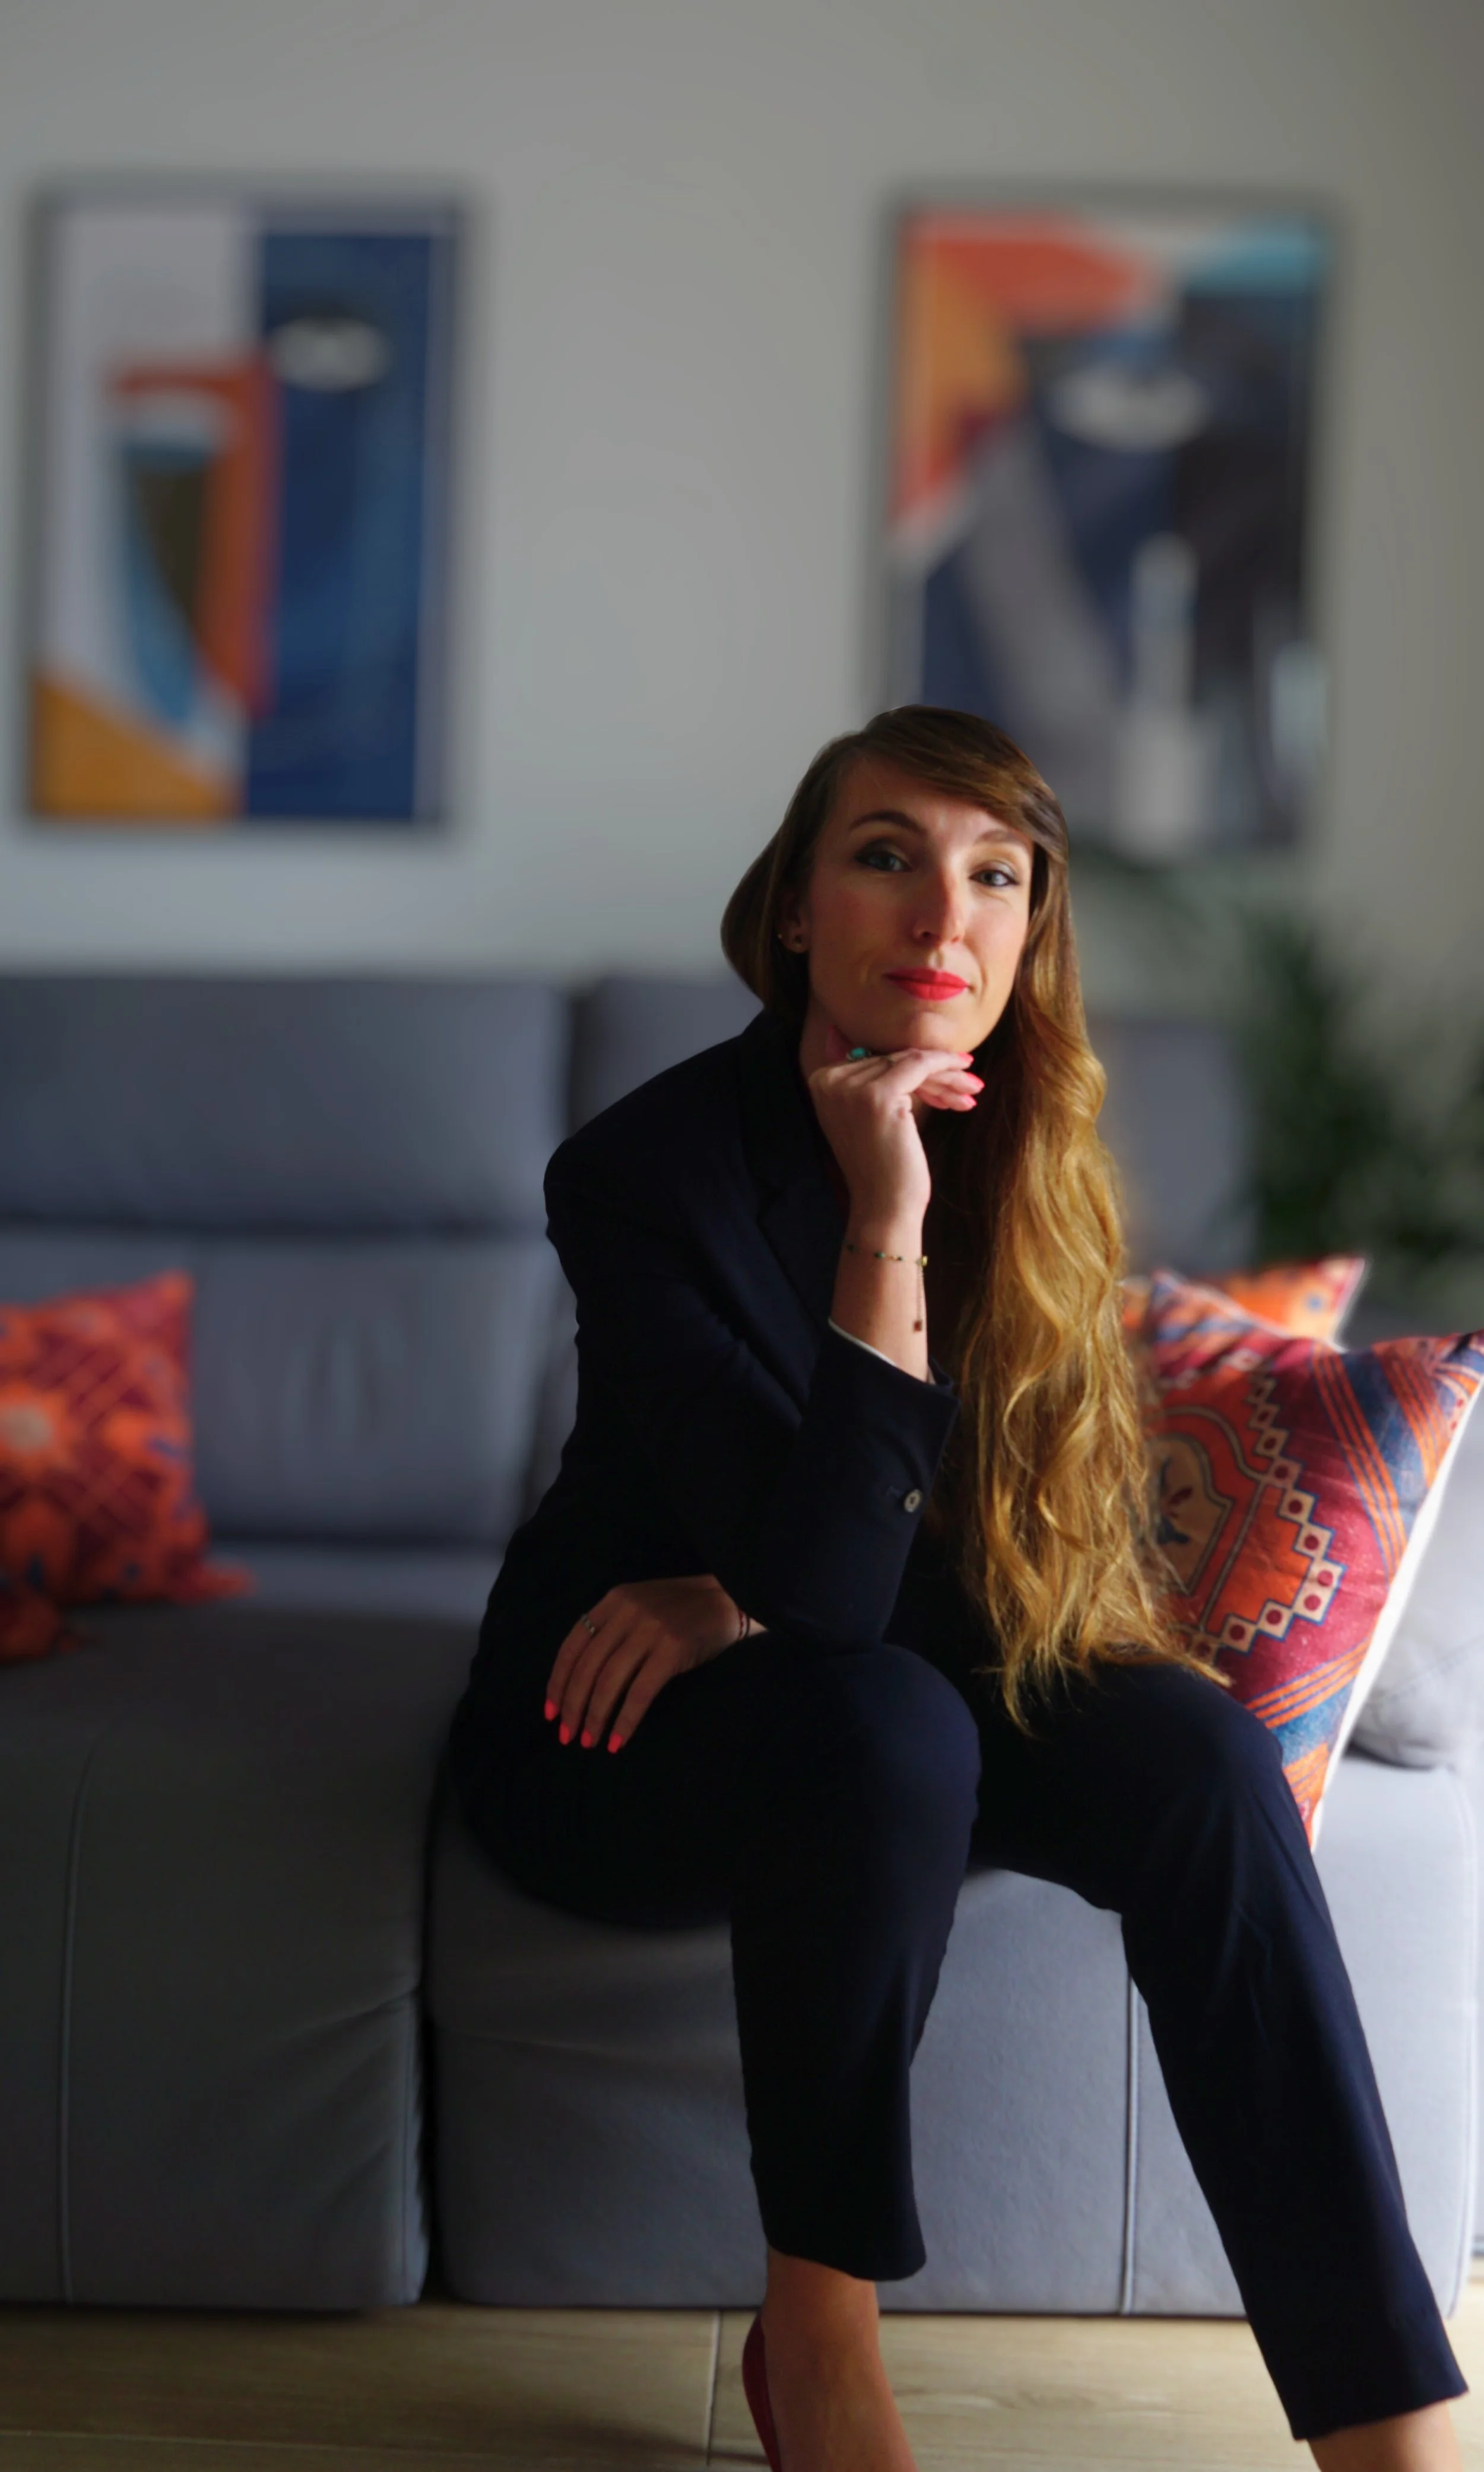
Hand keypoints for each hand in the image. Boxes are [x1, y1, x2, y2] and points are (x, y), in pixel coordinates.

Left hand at [544, 1573, 748, 1751]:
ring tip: (590, 1742)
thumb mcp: (641, 1607)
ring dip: (595, 1718)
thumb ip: (613, 1630)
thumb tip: (582, 1679)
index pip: (572, 1645)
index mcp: (613, 1601)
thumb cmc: (684, 1610)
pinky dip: (625, 1721)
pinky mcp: (672, 1649)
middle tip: (567, 1736)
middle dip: (572, 1706)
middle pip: (586, 1668)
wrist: (732, 1598)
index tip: (551, 1713)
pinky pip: (639, 1693)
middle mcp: (626, 1612)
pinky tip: (617, 1740)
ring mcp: (649, 1630)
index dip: (558, 1682)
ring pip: (608, 1682)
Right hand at [807, 1017, 981, 1226]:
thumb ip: (872, 1082)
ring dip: (946, 1075)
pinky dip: (946, 1069)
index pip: (877, 1061)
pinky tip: (968, 1082)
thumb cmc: (882, 1168)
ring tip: (973, 1088)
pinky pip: (920, 1065)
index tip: (946, 1078)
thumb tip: (889, 1047)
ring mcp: (852, 1087)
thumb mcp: (868, 1118)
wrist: (883, 1207)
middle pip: (894, 1060)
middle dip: (935, 1073)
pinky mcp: (878, 1095)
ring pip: (910, 1062)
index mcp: (821, 1082)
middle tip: (969, 1083)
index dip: (914, 1069)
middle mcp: (829, 1080)